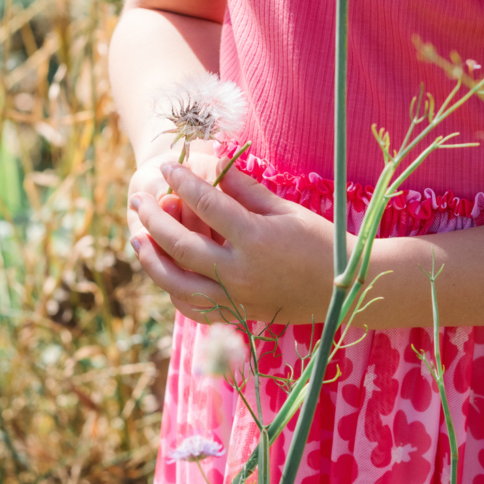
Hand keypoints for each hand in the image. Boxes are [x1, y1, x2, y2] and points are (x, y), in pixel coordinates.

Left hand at [129, 161, 334, 325]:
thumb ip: (244, 191)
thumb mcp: (284, 210)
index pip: (207, 205)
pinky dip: (174, 292)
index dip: (183, 183)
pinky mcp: (238, 316)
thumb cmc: (320, 242)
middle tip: (138, 200)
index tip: (168, 167)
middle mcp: (241, 273)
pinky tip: (164, 272)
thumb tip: (212, 167)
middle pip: (181, 246)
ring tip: (137, 239)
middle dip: (154, 220)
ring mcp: (237, 299)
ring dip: (152, 261)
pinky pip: (194, 309)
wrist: (345, 290)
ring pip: (178, 285)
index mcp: (256, 239)